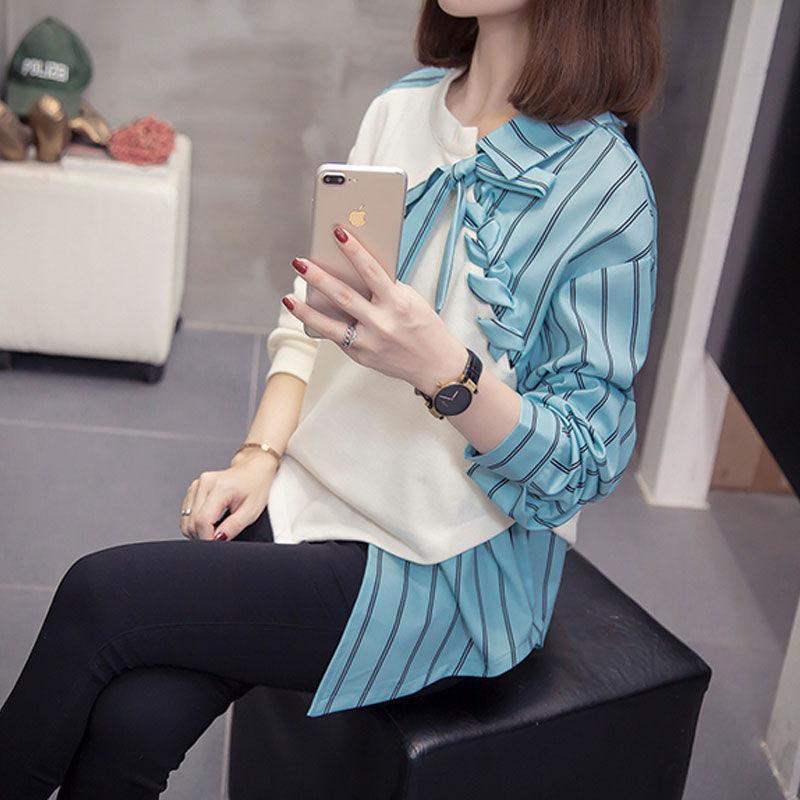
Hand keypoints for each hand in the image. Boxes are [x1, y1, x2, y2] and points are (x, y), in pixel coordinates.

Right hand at [180, 451, 276, 540]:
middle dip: (202, 536)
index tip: (215, 546)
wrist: (253, 469)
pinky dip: (195, 523)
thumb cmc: (255, 487)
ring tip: (215, 530)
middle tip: (218, 539)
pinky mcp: (193, 488)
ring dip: (197, 531)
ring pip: (186, 520)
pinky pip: (187, 513)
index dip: (206, 538)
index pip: (202, 521)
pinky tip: (210, 522)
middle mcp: (204, 484)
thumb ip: (233, 527)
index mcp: (220, 487)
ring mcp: (197, 485)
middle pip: (191, 522)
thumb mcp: (251, 511)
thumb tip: (216, 540)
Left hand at [283, 225, 466, 394]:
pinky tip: (309, 315)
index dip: (353, 250)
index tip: (338, 233)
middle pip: (343, 296)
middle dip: (318, 277)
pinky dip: (321, 325)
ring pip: (330, 324)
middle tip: (300, 262)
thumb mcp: (410, 300)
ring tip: (290, 297)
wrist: (436, 365)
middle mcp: (382, 324)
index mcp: (398, 304)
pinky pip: (337, 338)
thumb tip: (354, 271)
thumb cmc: (425, 329)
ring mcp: (369, 343)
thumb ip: (384, 288)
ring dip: (306, 310)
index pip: (371, 271)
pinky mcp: (361, 356)